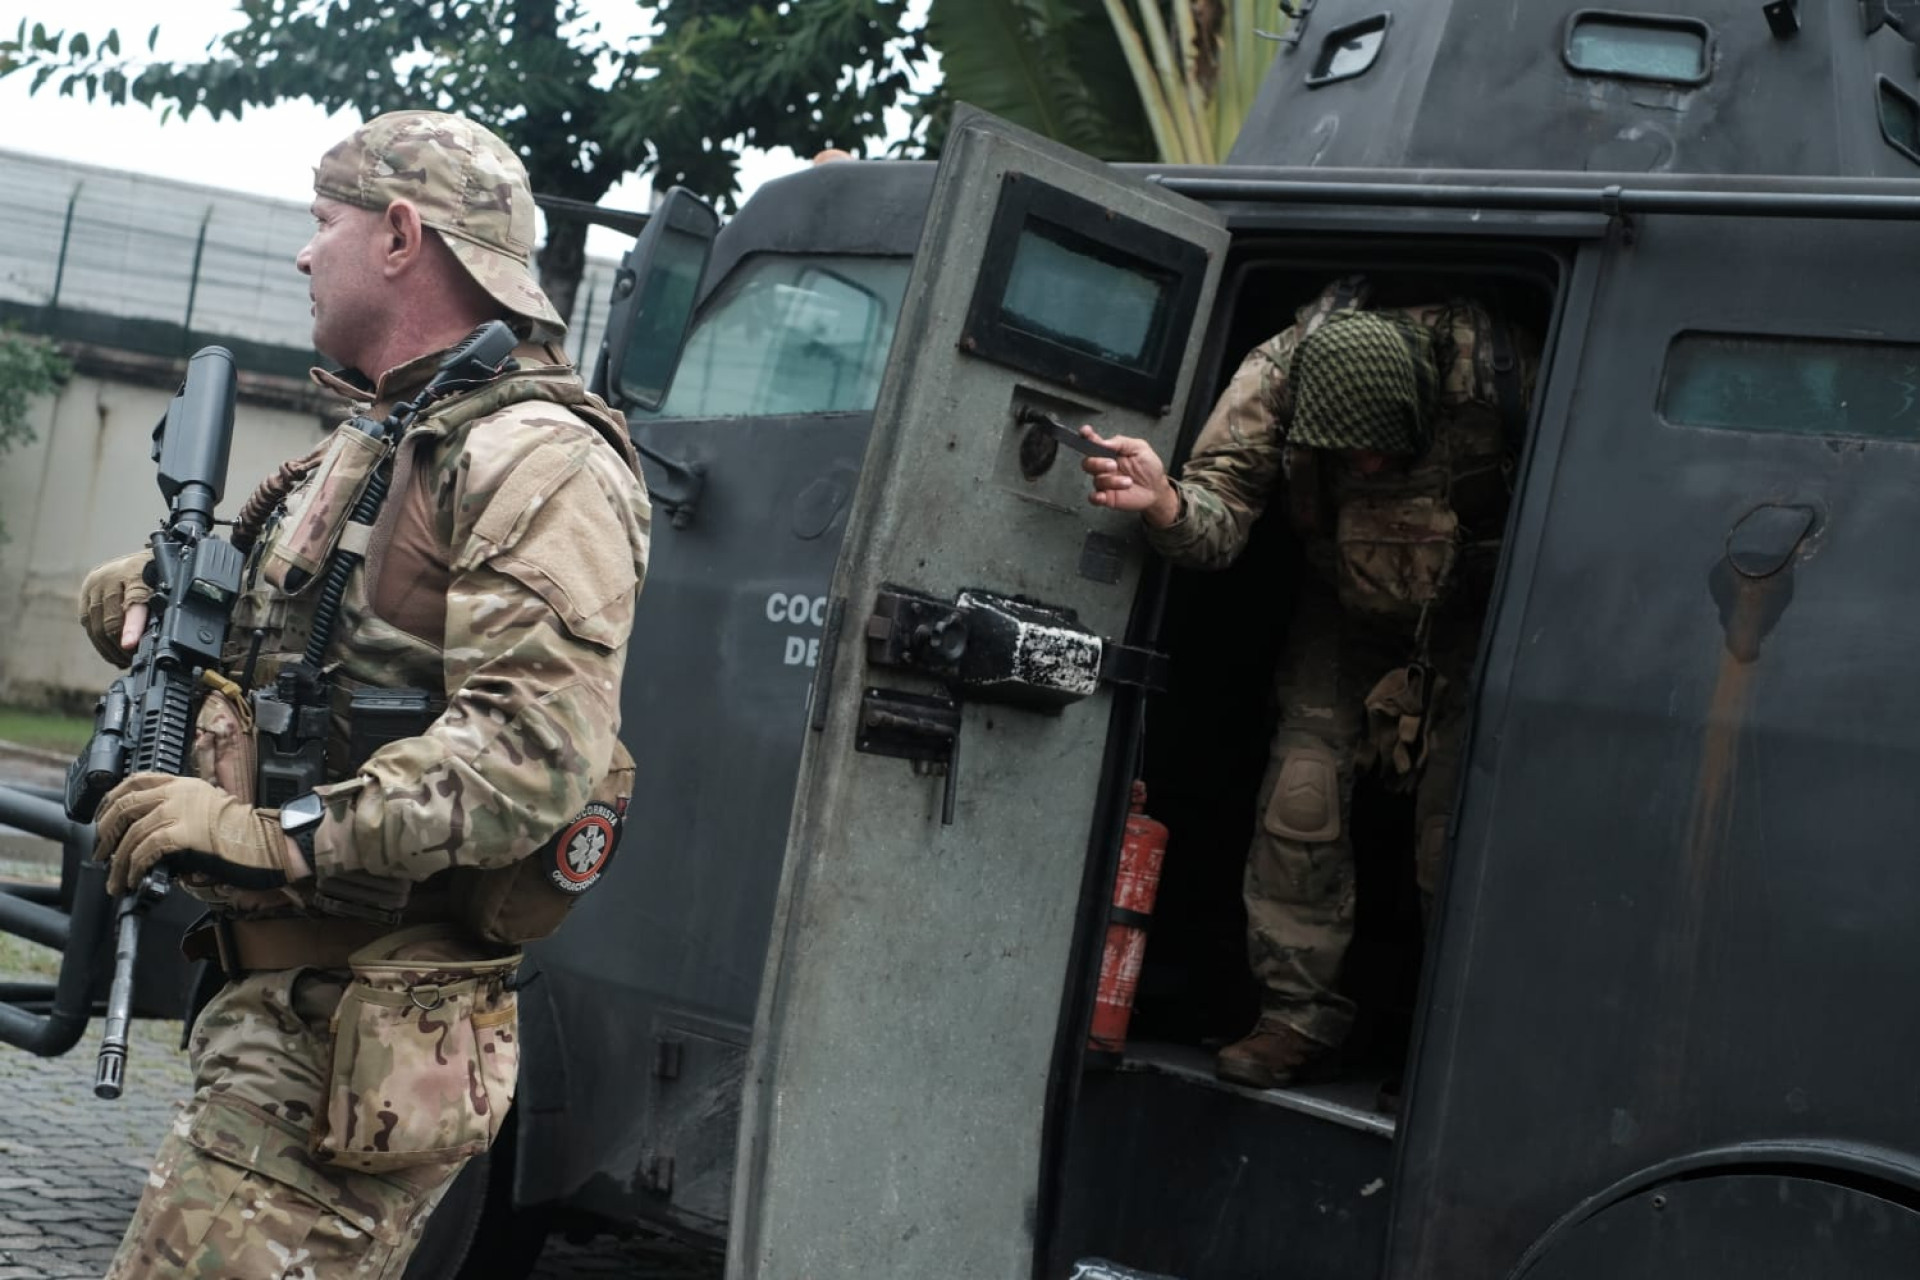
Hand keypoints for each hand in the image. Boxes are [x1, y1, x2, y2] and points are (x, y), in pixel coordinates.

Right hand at [78, 552, 153, 666]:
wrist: (141, 555)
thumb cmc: (159, 573)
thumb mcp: (167, 588)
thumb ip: (160, 609)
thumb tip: (158, 639)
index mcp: (136, 573)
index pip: (133, 604)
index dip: (132, 627)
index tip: (129, 645)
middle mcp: (110, 576)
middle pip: (110, 621)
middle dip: (121, 647)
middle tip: (134, 661)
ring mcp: (94, 583)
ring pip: (96, 624)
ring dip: (109, 648)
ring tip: (123, 661)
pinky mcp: (85, 591)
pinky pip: (87, 621)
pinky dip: (98, 640)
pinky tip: (110, 651)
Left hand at [94, 774, 305, 896]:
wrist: (265, 842)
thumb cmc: (244, 833)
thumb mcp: (209, 809)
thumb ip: (180, 812)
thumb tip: (150, 837)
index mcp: (184, 784)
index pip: (136, 781)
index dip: (111, 798)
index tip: (101, 817)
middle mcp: (177, 793)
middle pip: (124, 806)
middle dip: (106, 832)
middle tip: (101, 853)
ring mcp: (178, 811)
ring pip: (131, 833)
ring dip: (117, 861)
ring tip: (116, 879)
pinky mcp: (180, 834)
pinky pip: (144, 851)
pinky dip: (134, 867)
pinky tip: (134, 879)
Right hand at [1078, 427, 1180, 527]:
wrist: (1157, 488)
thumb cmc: (1149, 467)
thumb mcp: (1140, 448)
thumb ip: (1122, 442)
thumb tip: (1104, 442)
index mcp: (1110, 452)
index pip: (1093, 442)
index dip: (1086, 436)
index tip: (1085, 432)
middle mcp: (1104, 467)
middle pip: (1088, 463)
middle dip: (1098, 463)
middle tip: (1113, 465)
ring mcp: (1105, 482)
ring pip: (1096, 480)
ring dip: (1111, 481)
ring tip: (1128, 482)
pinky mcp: (1107, 497)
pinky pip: (1093, 498)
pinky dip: (1095, 497)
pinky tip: (1103, 495)